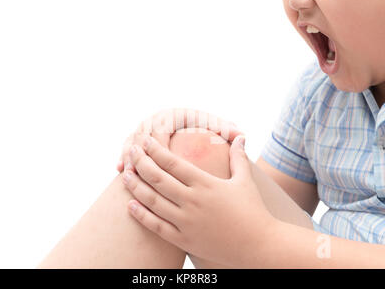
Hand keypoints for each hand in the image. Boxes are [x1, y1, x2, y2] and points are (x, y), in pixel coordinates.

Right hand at [116, 108, 242, 172]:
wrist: (184, 123)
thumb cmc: (202, 127)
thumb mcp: (213, 126)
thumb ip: (225, 130)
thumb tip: (242, 135)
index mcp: (174, 114)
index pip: (163, 127)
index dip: (159, 144)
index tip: (161, 161)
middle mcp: (156, 118)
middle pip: (143, 134)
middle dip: (139, 153)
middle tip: (138, 170)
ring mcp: (144, 127)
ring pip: (131, 140)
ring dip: (128, 156)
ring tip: (127, 174)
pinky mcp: (136, 137)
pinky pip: (126, 146)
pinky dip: (123, 157)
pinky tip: (121, 172)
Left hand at [121, 134, 276, 267]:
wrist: (259, 247)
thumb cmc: (253, 211)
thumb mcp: (245, 181)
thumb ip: (239, 157)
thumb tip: (241, 137)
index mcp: (205, 184)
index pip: (173, 163)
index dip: (155, 150)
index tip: (145, 140)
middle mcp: (193, 201)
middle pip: (157, 178)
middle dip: (140, 162)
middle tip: (131, 151)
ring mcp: (186, 222)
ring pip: (152, 201)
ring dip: (135, 186)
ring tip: (124, 173)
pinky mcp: (184, 240)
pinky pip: (156, 226)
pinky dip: (141, 215)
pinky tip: (130, 205)